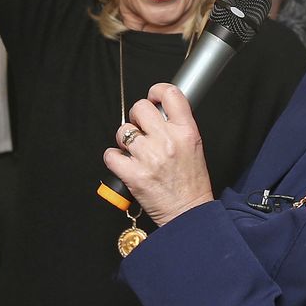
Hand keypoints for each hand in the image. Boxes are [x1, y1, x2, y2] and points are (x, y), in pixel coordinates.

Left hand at [103, 84, 212, 227]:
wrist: (189, 214)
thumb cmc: (192, 183)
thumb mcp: (194, 147)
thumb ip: (178, 126)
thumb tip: (158, 111)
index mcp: (187, 132)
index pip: (170, 94)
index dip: (157, 91)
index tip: (152, 97)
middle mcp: (168, 141)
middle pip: (140, 108)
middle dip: (137, 116)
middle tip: (141, 129)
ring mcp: (149, 157)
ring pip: (123, 131)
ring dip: (125, 140)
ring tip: (135, 152)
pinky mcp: (133, 174)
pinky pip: (111, 154)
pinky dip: (114, 158)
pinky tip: (125, 164)